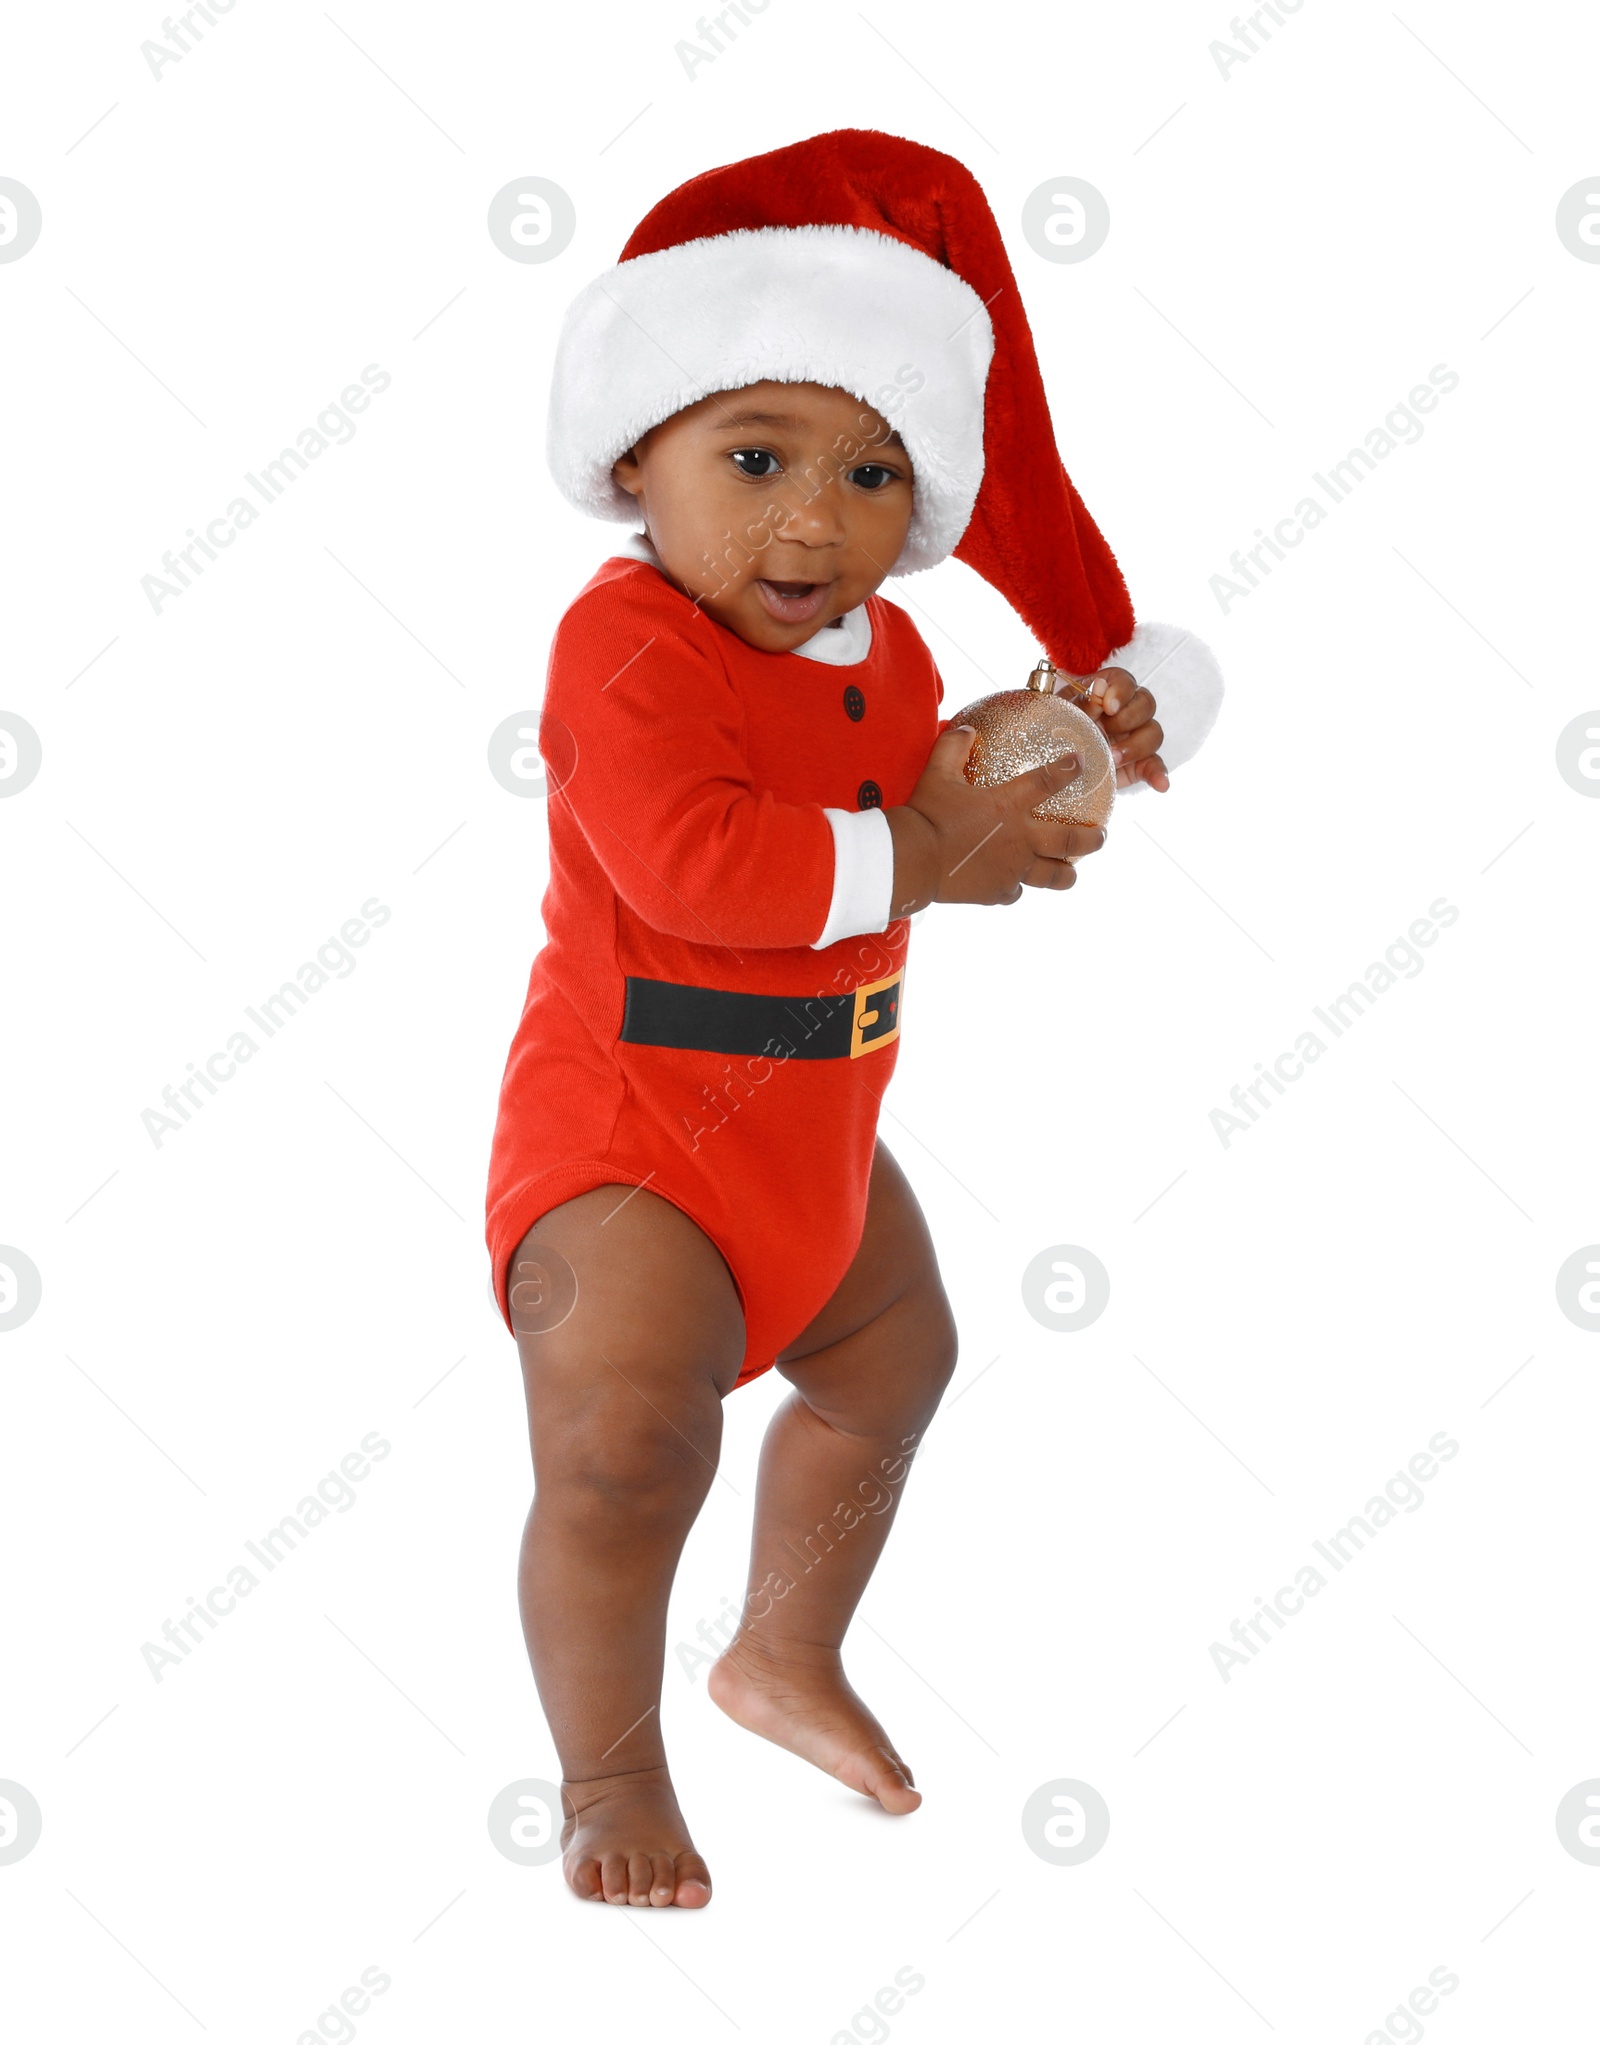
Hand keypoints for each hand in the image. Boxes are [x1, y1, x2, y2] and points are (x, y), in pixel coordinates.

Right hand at [885, 724, 1106, 914]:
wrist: (914, 860)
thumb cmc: (926, 814)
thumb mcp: (937, 773)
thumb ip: (954, 747)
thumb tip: (966, 729)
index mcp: (1009, 804)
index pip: (1049, 781)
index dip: (1068, 770)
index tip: (1080, 764)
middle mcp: (1021, 839)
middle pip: (1070, 841)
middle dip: (1092, 839)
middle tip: (1102, 837)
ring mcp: (1013, 869)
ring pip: (1053, 876)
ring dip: (1066, 874)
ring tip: (1072, 873)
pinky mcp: (997, 892)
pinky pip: (1015, 891)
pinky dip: (1016, 887)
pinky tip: (1012, 885)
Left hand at [1061, 666, 1167, 791]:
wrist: (1049, 766)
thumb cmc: (1053, 732)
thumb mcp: (1060, 716)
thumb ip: (1080, 703)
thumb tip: (1099, 689)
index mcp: (1104, 693)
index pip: (1125, 681)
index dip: (1121, 691)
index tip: (1109, 706)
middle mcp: (1125, 711)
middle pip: (1146, 704)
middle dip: (1128, 718)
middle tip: (1105, 732)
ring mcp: (1133, 737)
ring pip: (1153, 733)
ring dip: (1136, 746)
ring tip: (1113, 759)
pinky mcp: (1137, 764)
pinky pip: (1154, 765)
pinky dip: (1159, 774)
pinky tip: (1160, 784)